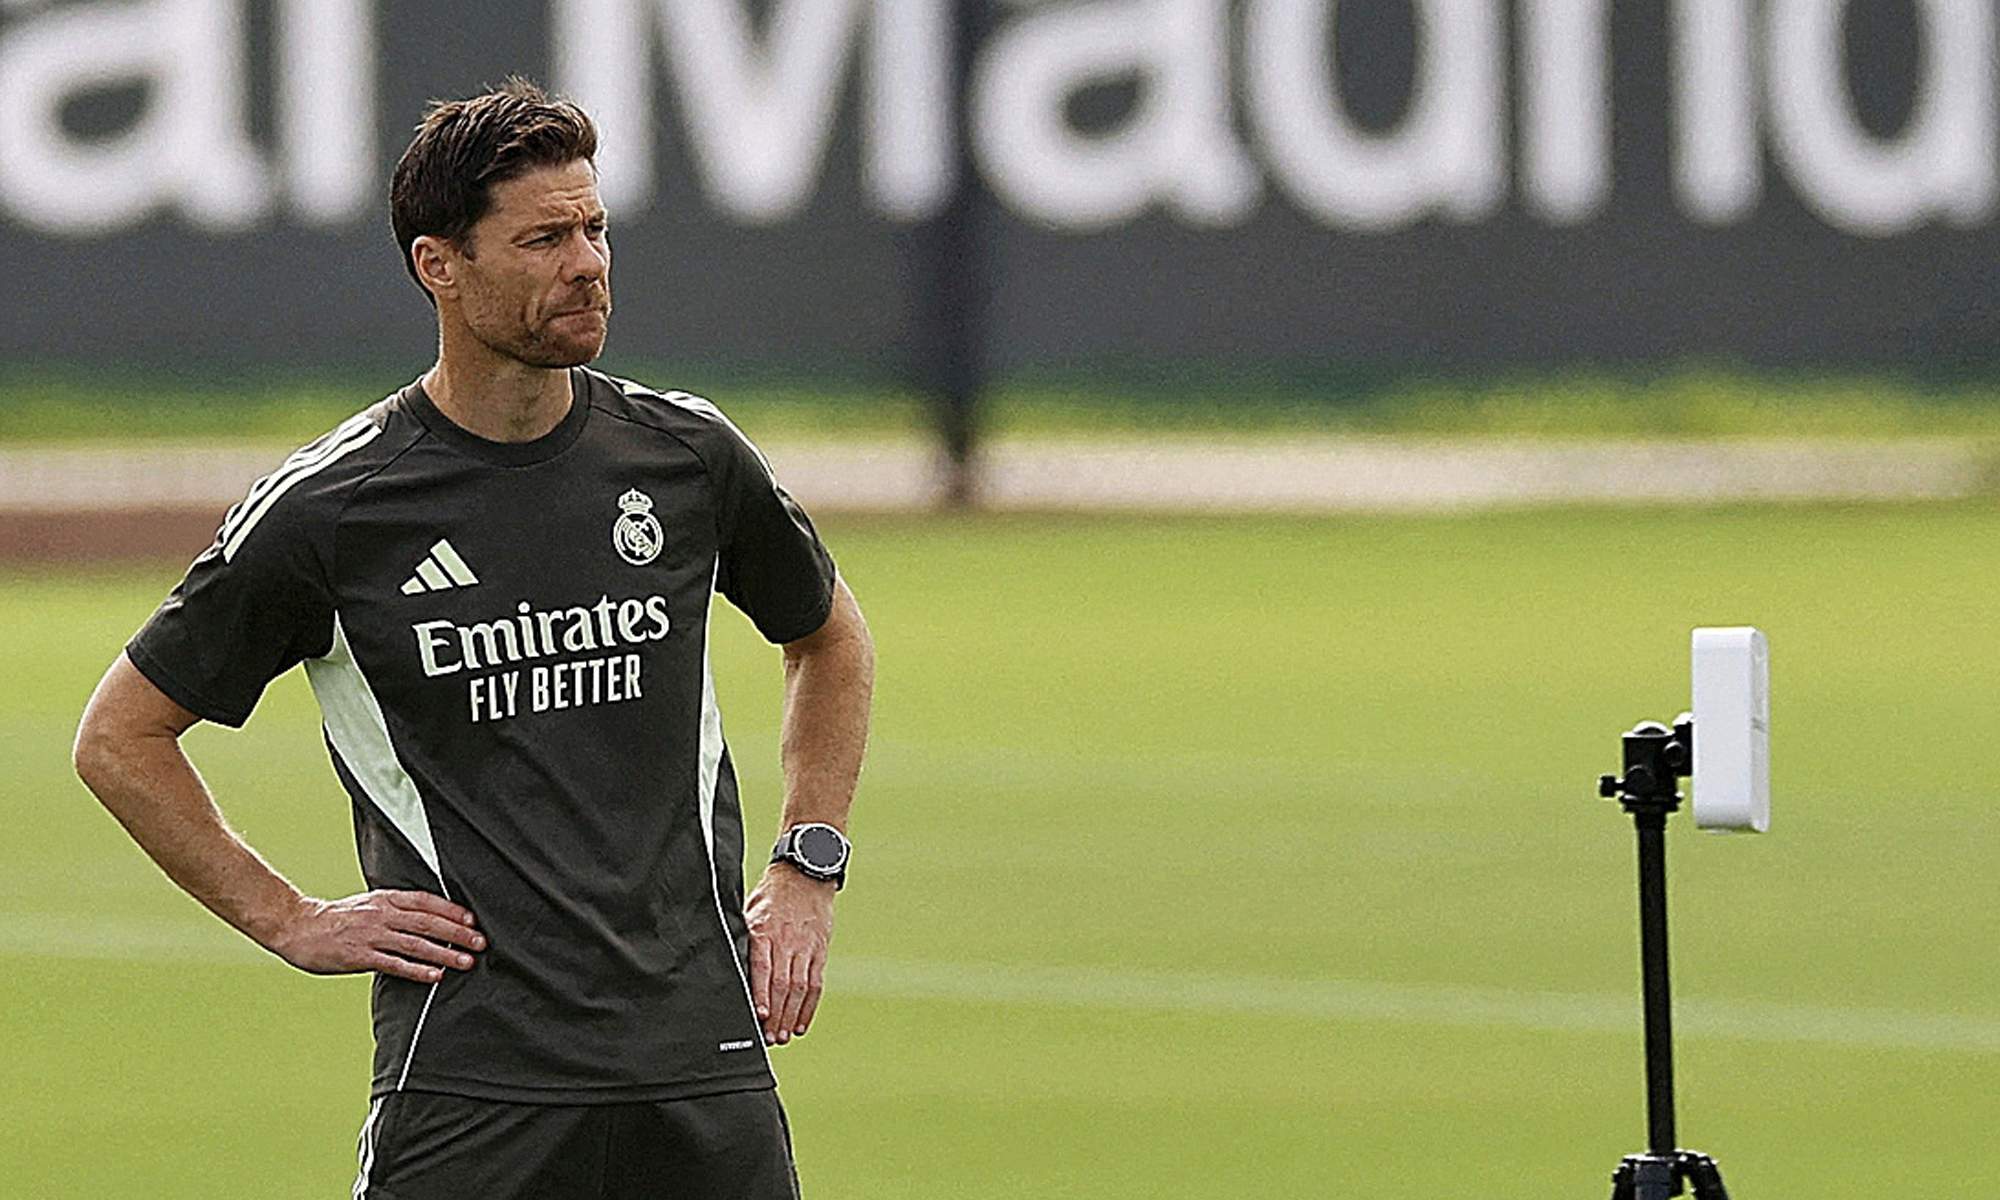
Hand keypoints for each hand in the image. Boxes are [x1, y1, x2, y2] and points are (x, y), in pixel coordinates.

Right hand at [269, 890, 484, 984]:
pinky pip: (394, 963)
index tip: (472, 920)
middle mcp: (382, 914)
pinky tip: (435, 975)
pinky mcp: (360, 956)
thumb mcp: (370, 904)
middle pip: (427, 922)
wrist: (299, 927)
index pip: (426, 902)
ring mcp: (371, 935)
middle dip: (457, 932)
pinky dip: (417, 969)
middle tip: (480, 942)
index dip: (451, 910)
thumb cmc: (339, 917)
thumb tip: (430, 918)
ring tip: (466, 961)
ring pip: (416, 943)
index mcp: (386, 899)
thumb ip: (397, 909)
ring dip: (444, 953)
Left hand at [746, 865, 834, 1045]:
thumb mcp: (749, 911)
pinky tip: (802, 1023)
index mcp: (764, 931)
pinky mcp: (819, 951)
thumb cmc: (772, 896)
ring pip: (800, 987)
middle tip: (770, 1038)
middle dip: (777, 1014)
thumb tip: (726, 963)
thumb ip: (742, 938)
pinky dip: (809, 1006)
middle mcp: (787, 941)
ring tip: (784, 1036)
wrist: (806, 876)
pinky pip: (816, 982)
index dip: (762, 993)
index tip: (760, 1015)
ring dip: (792, 1015)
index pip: (763, 967)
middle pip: (783, 984)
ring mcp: (805, 947)